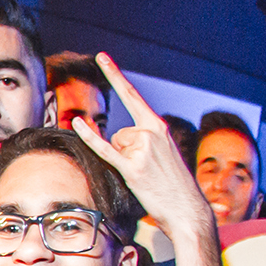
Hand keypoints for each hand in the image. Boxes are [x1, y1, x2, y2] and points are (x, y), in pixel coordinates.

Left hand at [72, 54, 215, 238]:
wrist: (188, 208)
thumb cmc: (172, 184)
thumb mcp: (161, 153)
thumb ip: (140, 141)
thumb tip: (116, 141)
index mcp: (158, 127)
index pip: (132, 95)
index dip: (115, 75)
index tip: (101, 57)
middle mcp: (152, 132)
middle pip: (119, 133)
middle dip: (125, 151)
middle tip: (146, 171)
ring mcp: (143, 149)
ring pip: (116, 146)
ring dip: (124, 162)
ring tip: (145, 176)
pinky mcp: (134, 168)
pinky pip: (105, 150)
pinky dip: (90, 137)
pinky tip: (77, 124)